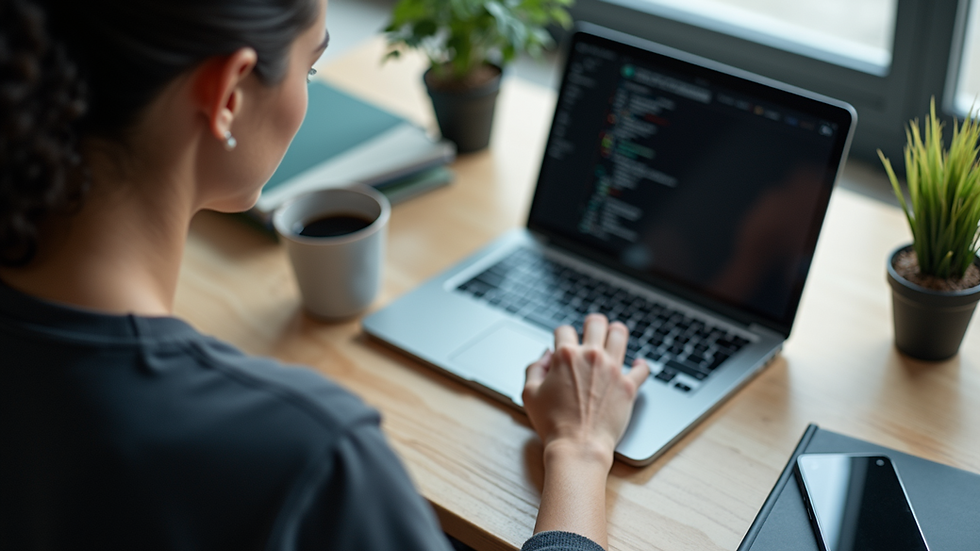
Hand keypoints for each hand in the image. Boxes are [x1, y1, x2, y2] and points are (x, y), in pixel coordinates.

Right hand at [522, 314, 649, 465]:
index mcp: (566, 355)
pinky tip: (635, 364)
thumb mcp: (529, 393)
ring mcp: (613, 369)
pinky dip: (640, 364)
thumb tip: (546, 356)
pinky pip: (642, 367)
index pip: (564, 329)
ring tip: (613, 338)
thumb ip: (534, 368)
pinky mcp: (629, 386)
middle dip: (591, 325)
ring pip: (620, 334)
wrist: (578, 446)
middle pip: (596, 322)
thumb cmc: (552, 423)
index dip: (561, 336)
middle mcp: (591, 356)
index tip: (563, 345)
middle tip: (591, 333)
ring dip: (615, 333)